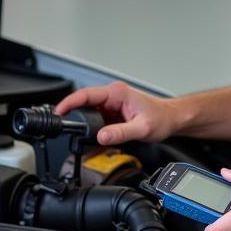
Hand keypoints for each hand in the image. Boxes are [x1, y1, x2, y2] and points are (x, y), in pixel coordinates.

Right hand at [55, 82, 176, 145]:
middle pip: (83, 102)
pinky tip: (88, 136)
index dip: (69, 102)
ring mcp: (112, 104)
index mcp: (117, 93)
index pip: (86, 94)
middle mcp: (113, 96)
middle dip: (71, 113)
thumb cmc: (161, 118)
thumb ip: (121, 133)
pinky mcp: (112, 113)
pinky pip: (96, 119)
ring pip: (88, 111)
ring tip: (74, 133)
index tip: (59, 112)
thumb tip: (102, 136)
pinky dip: (89, 127)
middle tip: (61, 126)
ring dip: (80, 121)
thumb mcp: (142, 128)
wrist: (171, 119)